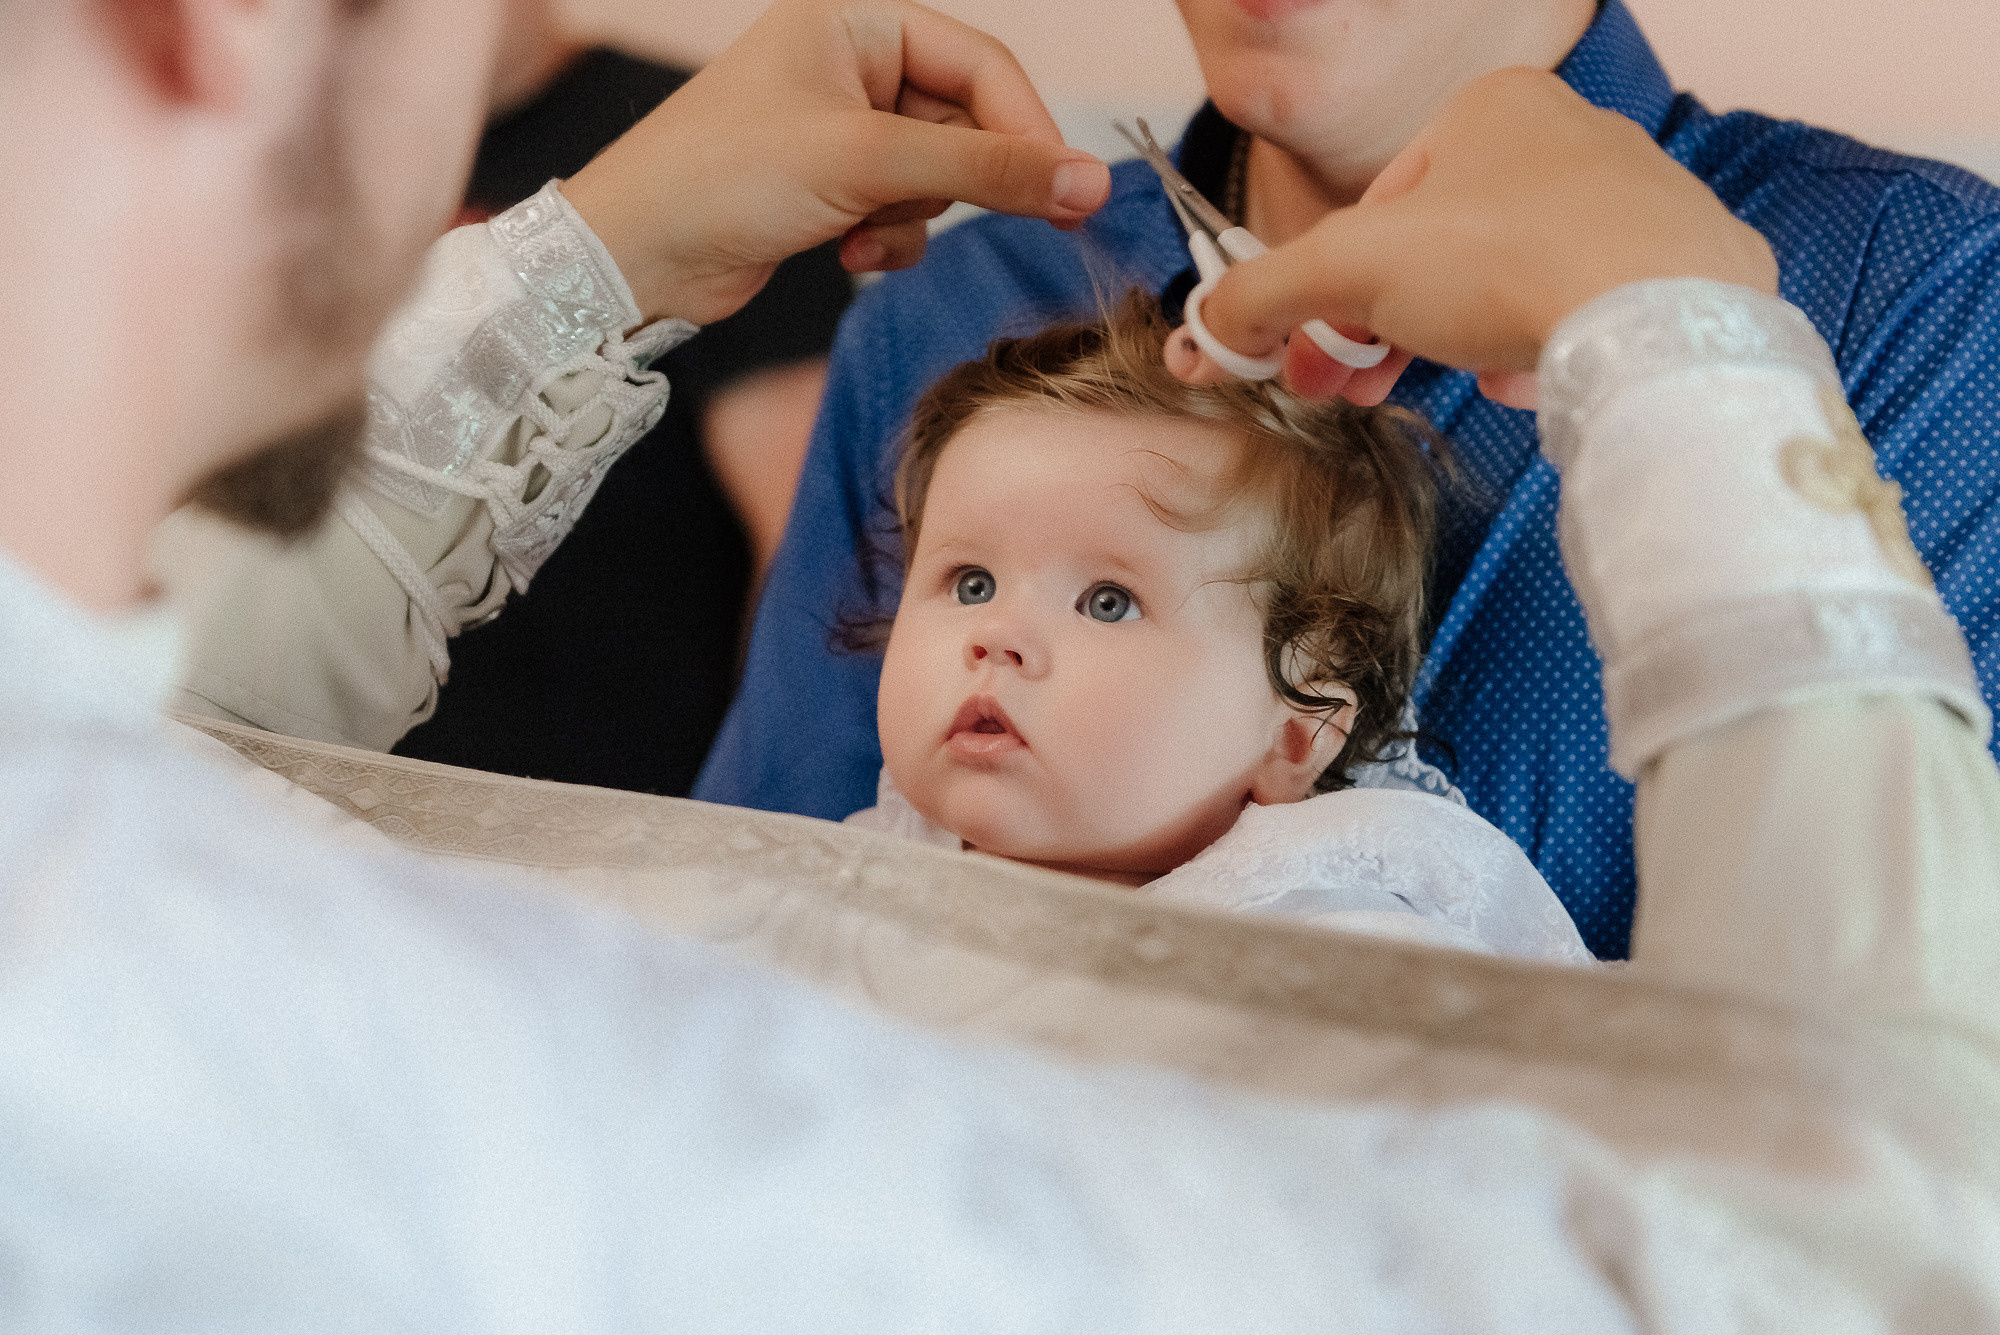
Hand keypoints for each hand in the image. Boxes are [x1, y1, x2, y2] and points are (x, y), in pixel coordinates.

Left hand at [560, 0, 1110, 325]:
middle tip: (959, 219)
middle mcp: (849, 67)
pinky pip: (904, 211)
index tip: (1071, 191)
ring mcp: (840, 130)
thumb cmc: (722, 179)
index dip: (1028, 128)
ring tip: (860, 231)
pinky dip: (889, 239)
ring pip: (937, 176)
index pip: (982, 63)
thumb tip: (1090, 182)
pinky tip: (848, 252)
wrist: (633, 256)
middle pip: (966, 123)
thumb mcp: (866, 163)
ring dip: (913, 216)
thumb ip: (986, 170)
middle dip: (952, 181)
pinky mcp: (830, 188)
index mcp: (854, 23)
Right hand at [1171, 68, 1777, 403]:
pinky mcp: (1686, 265)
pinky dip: (1546, 347)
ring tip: (1459, 380)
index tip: (1315, 355)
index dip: (1335, 289)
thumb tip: (1211, 327)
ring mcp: (1638, 199)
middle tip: (1359, 388)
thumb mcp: (1348, 270)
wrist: (1658, 318)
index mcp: (1491, 107)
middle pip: (1443, 249)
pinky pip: (1586, 310)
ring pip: (1511, 282)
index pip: (1381, 206)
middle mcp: (1572, 135)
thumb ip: (1263, 293)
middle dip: (1389, 327)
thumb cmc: (1507, 260)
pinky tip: (1533, 377)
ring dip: (1463, 339)